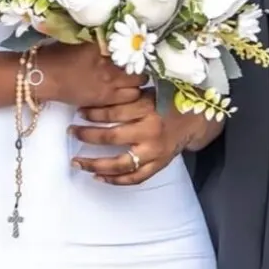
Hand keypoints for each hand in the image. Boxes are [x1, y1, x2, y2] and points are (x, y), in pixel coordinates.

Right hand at [40, 41, 145, 109]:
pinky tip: (125, 92)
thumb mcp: (86, 41)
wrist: (44, 75)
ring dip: (137, 85)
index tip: (144, 51)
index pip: (136, 52)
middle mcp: (111, 69)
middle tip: (139, 67)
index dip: (142, 53)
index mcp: (108, 51)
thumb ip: (106, 41)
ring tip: (133, 81)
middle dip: (142, 70)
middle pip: (140, 72)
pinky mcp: (103, 100)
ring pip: (136, 89)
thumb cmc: (61, 53)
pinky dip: (128, 97)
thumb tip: (125, 38)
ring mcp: (108, 87)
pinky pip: (125, 101)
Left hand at [71, 92, 214, 184]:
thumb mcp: (150, 90)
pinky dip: (116, 180)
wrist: (196, 118)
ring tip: (77, 162)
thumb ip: (128, 92)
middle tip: (72, 133)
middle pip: (111, 138)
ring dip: (95, 164)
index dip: (93, 112)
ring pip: (120, 163)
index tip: (79, 111)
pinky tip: (99, 177)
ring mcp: (154, 152)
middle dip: (87, 136)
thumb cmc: (170, 100)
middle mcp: (149, 131)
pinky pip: (135, 178)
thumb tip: (99, 88)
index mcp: (147, 108)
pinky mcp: (158, 165)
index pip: (113, 112)